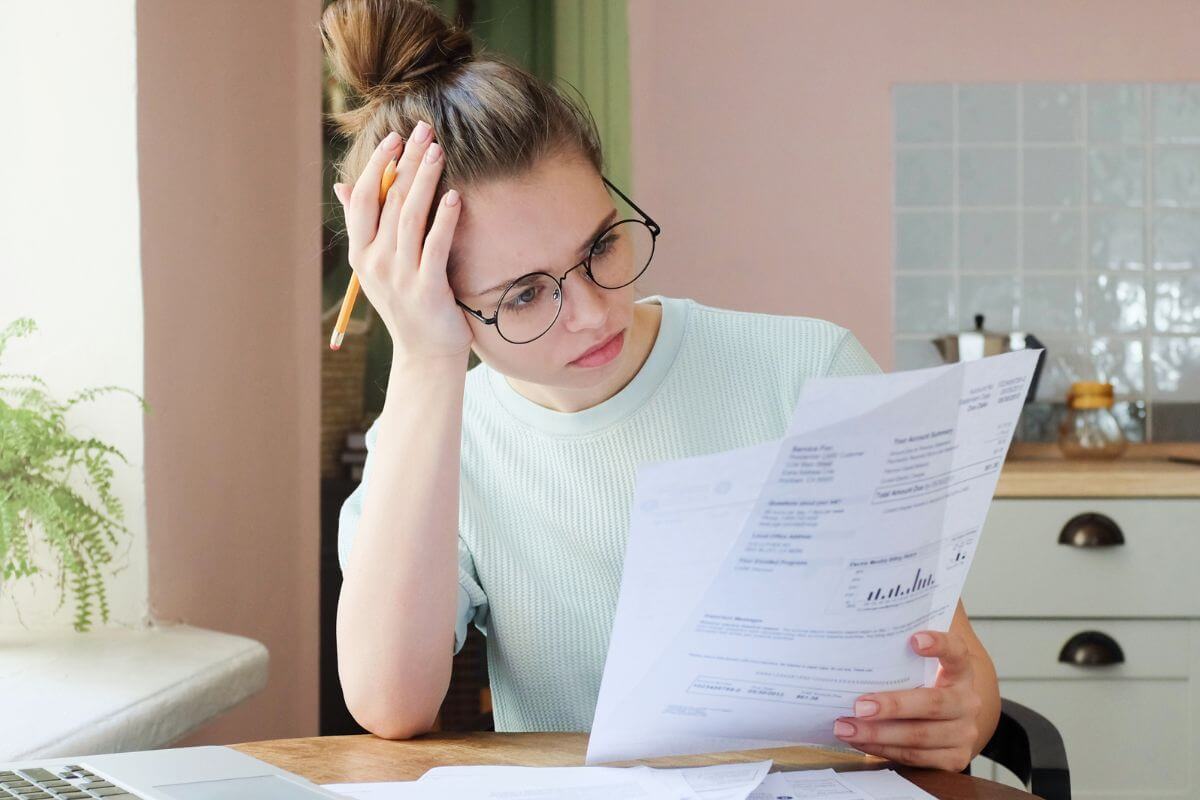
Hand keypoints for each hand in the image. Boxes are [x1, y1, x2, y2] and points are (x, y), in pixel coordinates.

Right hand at [333, 121, 472, 363]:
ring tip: (439, 152)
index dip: (378, 165)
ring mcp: (400, 277)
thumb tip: (342, 186)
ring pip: (410, 218)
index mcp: (361, 253)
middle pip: (389, 201)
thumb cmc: (407, 303)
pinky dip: (445, 220)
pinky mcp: (427, 289)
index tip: (395, 137)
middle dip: (406, 163)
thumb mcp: (378, 265)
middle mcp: (375, 262)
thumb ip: (363, 225)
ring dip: (425, 181)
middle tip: (424, 130)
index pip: (364, 199)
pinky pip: (435, 246)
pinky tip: (454, 196)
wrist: (426, 354)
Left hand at [832, 630, 983, 771]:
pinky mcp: (954, 760)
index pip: (956, 651)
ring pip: (918, 736)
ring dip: (877, 733)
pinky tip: (859, 741)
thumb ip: (899, 654)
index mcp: (961, 671)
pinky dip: (882, 749)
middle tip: (859, 705)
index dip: (939, 644)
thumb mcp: (919, 669)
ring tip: (845, 727)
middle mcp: (967, 702)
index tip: (914, 639)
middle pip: (931, 703)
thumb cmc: (923, 687)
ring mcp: (963, 733)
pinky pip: (913, 757)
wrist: (949, 724)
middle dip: (892, 706)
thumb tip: (853, 639)